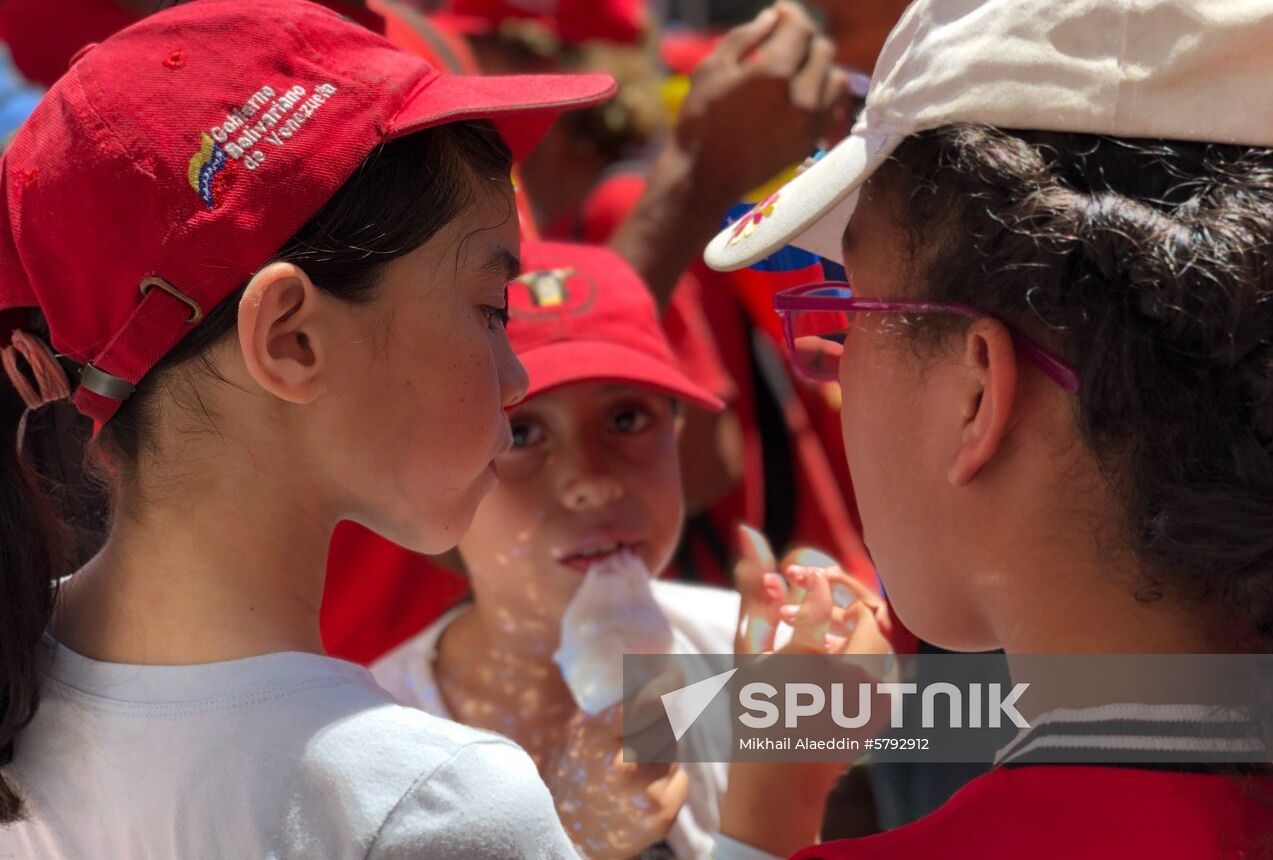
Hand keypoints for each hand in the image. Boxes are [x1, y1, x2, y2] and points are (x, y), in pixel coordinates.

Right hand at [544, 689, 688, 858]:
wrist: (572, 835)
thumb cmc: (580, 773)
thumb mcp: (582, 733)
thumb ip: (610, 706)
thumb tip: (646, 666)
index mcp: (594, 735)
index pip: (643, 703)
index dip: (665, 686)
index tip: (677, 673)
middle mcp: (619, 763)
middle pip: (665, 723)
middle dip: (661, 720)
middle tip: (643, 731)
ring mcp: (642, 790)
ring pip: (673, 747)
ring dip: (662, 750)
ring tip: (635, 767)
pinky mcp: (660, 811)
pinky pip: (680, 776)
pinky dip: (669, 779)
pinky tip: (644, 790)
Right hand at [671, 1, 853, 206]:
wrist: (704, 177)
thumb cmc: (700, 120)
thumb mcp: (712, 68)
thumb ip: (746, 37)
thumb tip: (772, 18)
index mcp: (774, 74)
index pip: (801, 29)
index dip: (791, 14)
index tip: (779, 12)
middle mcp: (801, 97)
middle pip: (823, 50)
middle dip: (805, 40)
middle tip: (784, 42)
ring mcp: (810, 122)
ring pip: (836, 78)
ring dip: (820, 67)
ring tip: (796, 69)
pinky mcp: (810, 141)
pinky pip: (833, 108)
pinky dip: (824, 95)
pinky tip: (804, 94)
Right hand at [723, 525, 891, 855]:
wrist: (781, 779)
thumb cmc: (754, 711)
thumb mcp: (747, 650)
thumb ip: (752, 589)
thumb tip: (749, 532)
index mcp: (808, 656)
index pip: (825, 594)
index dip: (811, 579)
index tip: (797, 582)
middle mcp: (847, 673)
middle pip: (866, 610)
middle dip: (841, 598)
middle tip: (819, 601)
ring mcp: (873, 692)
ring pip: (880, 636)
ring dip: (851, 626)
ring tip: (820, 638)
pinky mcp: (886, 706)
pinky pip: (886, 662)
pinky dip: (862, 653)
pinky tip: (832, 663)